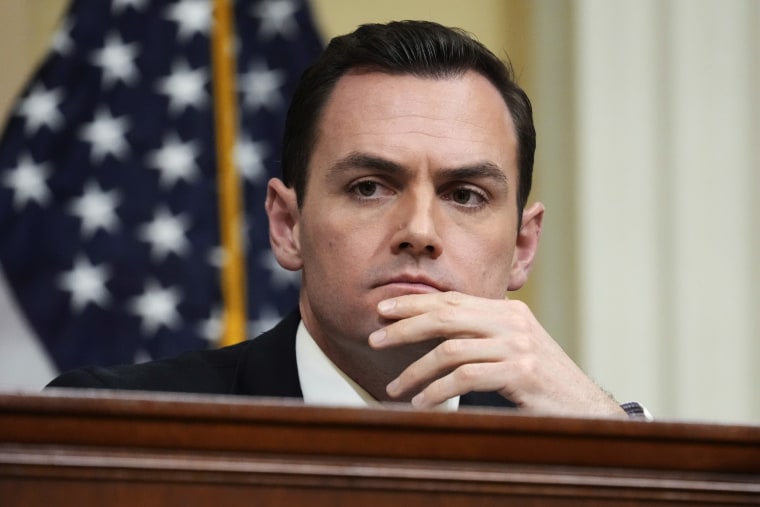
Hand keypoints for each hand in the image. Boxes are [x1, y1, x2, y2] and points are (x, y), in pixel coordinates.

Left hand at [368, 291, 625, 416]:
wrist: (586, 409)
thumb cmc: (542, 382)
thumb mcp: (513, 349)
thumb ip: (481, 336)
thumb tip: (434, 335)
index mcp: (508, 311)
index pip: (451, 300)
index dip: (414, 303)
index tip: (382, 310)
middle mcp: (513, 322)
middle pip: (446, 316)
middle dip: (404, 326)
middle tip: (374, 338)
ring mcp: (518, 346)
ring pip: (450, 349)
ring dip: (415, 370)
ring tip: (394, 387)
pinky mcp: (521, 372)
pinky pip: (465, 377)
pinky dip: (437, 391)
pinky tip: (422, 403)